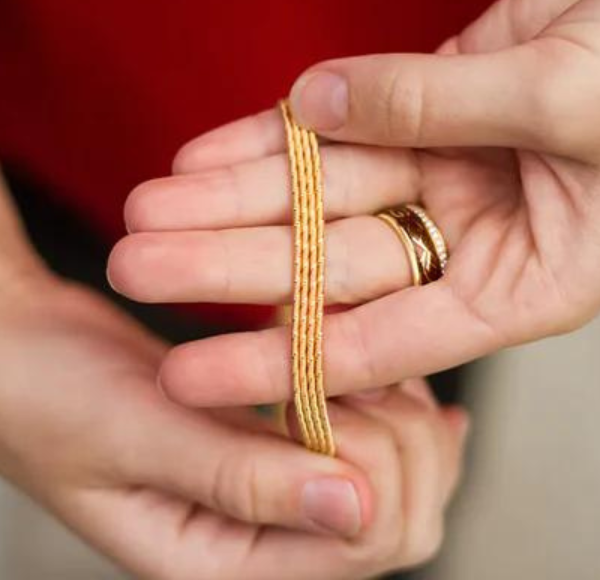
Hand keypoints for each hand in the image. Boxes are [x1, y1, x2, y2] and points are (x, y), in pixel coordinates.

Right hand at [0, 271, 465, 578]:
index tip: (328, 392)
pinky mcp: (274, 446)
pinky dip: (390, 405)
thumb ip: (240, 480)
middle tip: (353, 377)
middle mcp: (264, 539)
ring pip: (400, 478)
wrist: (28, 354)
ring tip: (365, 370)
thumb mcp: (138, 436)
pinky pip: (367, 438)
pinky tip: (393, 384)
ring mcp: (275, 491)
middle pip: (402, 517)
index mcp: (226, 563)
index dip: (375, 465)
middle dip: (402, 442)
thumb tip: (355, 510)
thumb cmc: (56, 397)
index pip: (367, 546)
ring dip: (402, 416)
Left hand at [109, 0, 599, 405]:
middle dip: (230, 269)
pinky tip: (198, 157)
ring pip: (315, 198)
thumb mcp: (571, 100)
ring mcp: (439, 175)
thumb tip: (320, 111)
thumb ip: (441, 109)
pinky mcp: (414, 114)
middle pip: (330, 268)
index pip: (384, 345)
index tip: (193, 378)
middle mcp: (470, 240)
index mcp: (522, 282)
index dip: (284, 363)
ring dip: (228, 202)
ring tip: (145, 213)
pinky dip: (267, 140)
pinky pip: (329, 132)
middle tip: (140, 272)